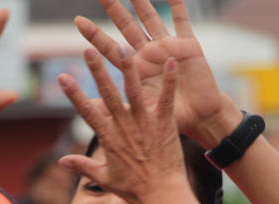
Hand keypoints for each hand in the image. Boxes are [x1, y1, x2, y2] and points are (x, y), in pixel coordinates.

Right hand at [57, 46, 187, 203]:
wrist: (162, 196)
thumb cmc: (134, 190)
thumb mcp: (105, 178)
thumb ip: (82, 166)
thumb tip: (62, 161)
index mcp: (108, 138)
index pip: (87, 112)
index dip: (74, 94)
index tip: (63, 77)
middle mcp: (124, 128)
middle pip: (107, 95)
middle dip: (97, 71)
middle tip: (88, 50)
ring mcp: (145, 124)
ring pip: (133, 91)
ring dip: (128, 69)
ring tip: (123, 48)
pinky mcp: (164, 125)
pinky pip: (166, 99)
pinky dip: (169, 81)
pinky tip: (170, 62)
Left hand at [76, 0, 238, 144]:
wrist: (200, 117)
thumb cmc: (171, 118)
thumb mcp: (141, 113)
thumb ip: (119, 107)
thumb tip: (90, 107)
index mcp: (135, 70)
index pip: (110, 49)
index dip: (95, 36)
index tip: (78, 21)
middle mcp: (149, 54)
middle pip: (127, 27)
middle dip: (114, 9)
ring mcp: (167, 46)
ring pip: (150, 18)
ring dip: (141, 2)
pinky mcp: (188, 45)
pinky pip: (182, 19)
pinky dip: (177, 4)